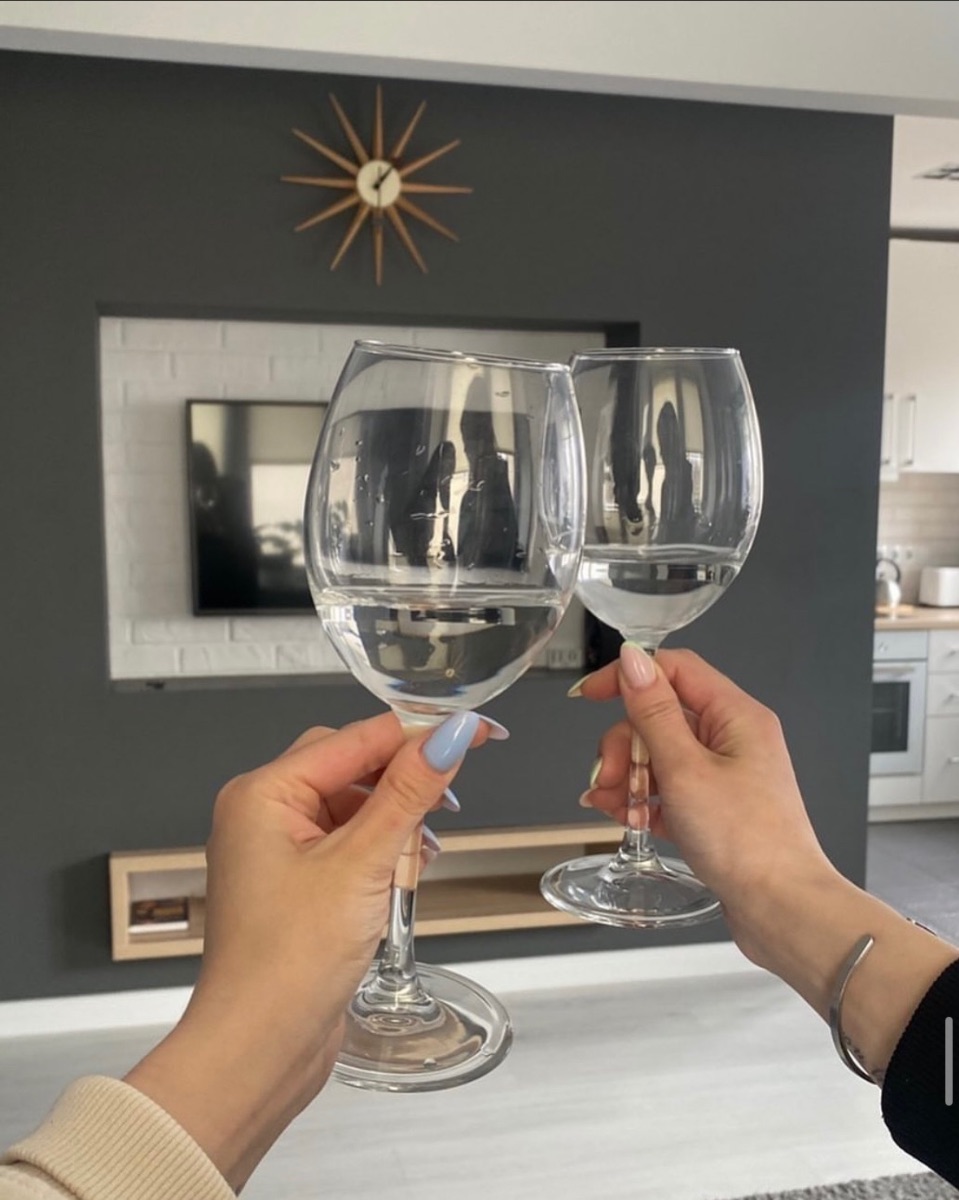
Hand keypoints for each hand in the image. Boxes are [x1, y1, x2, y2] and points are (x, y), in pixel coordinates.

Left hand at [125, 709, 489, 1190]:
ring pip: (354, 806)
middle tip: (450, 794)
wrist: (258, 1051)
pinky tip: (405, 872)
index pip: (356, 738)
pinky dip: (383, 852)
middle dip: (404, 783)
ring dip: (395, 823)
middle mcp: (264, 814)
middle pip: (352, 767)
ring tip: (418, 854)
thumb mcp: (361, 864)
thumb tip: (447, 736)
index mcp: (264, 794)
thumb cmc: (286, 964)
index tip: (474, 730)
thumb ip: (407, 793)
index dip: (419, 733)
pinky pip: (349, 844)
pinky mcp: (298, 885)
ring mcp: (278, 852)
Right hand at [575, 646, 835, 938]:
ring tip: (613, 807)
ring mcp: (726, 775)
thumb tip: (633, 658)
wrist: (782, 910)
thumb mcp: (686, 769)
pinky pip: (669, 789)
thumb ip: (653, 712)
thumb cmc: (746, 841)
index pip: (674, 669)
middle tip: (610, 778)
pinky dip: (644, 801)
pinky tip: (628, 820)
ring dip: (628, 777)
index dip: (629, 676)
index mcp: (735, 715)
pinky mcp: (716, 808)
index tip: (588, 697)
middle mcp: (734, 738)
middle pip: (660, 716)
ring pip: (660, 755)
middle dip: (624, 745)